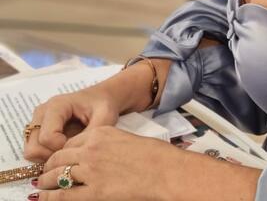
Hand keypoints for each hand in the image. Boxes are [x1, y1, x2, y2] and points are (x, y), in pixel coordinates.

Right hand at [24, 86, 119, 161]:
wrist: (102, 97)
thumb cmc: (104, 105)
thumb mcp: (105, 117)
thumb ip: (91, 134)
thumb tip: (76, 154)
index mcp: (57, 106)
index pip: (47, 138)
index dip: (61, 149)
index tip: (78, 146)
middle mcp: (42, 113)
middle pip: (33, 147)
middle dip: (53, 156)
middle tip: (72, 152)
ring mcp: (37, 121)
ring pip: (31, 151)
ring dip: (49, 157)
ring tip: (70, 149)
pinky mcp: (38, 130)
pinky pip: (35, 151)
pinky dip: (48, 155)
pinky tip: (65, 148)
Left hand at [34, 125, 189, 200]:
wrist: (164, 170)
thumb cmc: (153, 155)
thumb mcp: (126, 140)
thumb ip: (107, 145)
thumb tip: (95, 159)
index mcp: (101, 132)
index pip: (71, 142)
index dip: (62, 153)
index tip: (58, 160)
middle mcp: (91, 148)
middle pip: (60, 157)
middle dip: (49, 167)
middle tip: (45, 175)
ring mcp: (90, 170)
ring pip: (56, 176)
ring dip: (46, 183)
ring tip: (42, 188)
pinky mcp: (93, 192)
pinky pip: (62, 196)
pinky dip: (50, 198)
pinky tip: (44, 200)